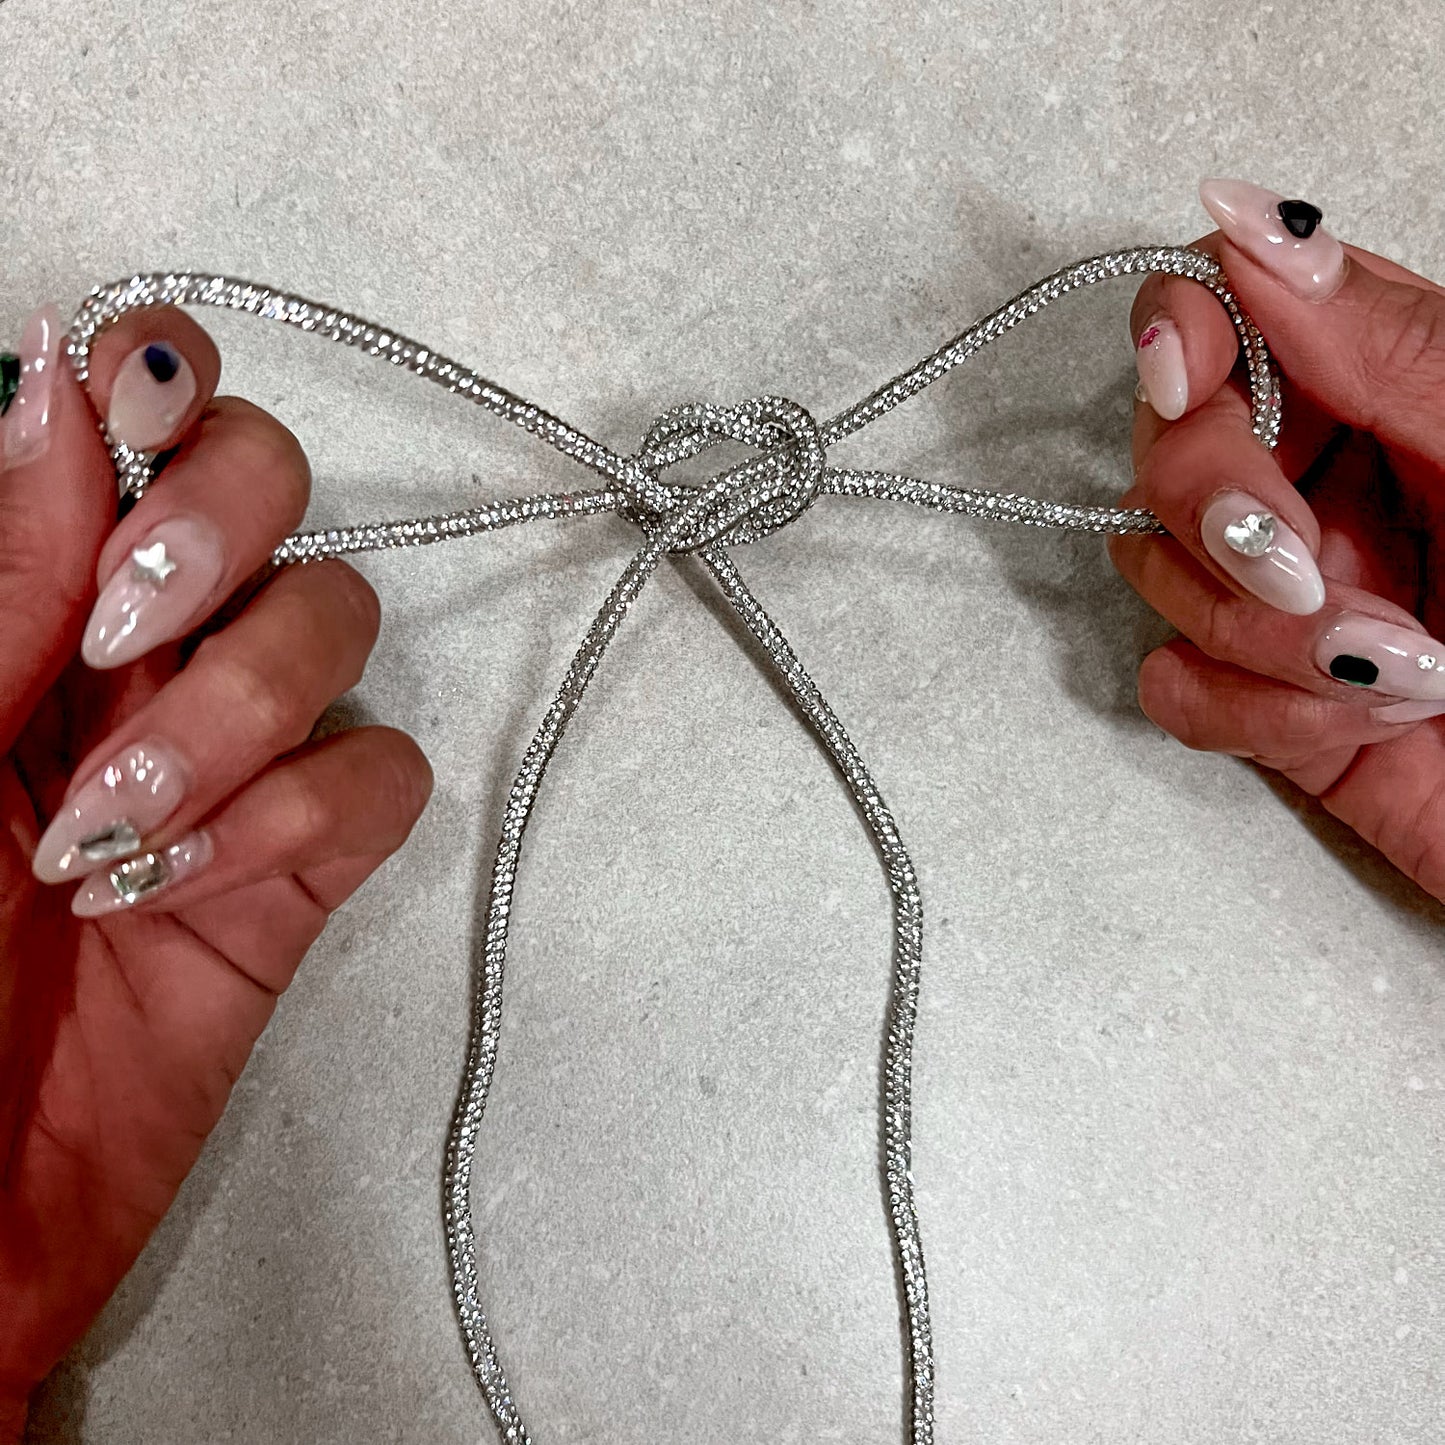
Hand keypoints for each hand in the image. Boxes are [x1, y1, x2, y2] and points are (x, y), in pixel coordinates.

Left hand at [0, 302, 432, 1435]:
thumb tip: (62, 380)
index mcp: (11, 606)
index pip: (129, 424)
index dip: (161, 386)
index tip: (136, 425)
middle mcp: (126, 660)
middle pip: (271, 489)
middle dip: (220, 535)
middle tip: (127, 630)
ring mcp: (224, 765)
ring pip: (339, 627)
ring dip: (243, 710)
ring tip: (122, 826)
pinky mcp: (294, 877)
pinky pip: (379, 783)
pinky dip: (301, 819)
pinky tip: (206, 885)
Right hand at [1112, 178, 1444, 900]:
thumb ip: (1389, 343)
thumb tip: (1253, 217)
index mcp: (1395, 389)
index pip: (1227, 310)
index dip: (1181, 333)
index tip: (1190, 388)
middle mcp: (1323, 481)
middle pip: (1165, 451)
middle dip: (1224, 520)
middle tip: (1316, 574)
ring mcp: (1282, 592)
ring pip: (1155, 576)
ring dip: (1268, 639)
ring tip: (1403, 672)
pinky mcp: (1260, 701)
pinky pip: (1172, 686)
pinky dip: (1253, 715)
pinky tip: (1352, 726)